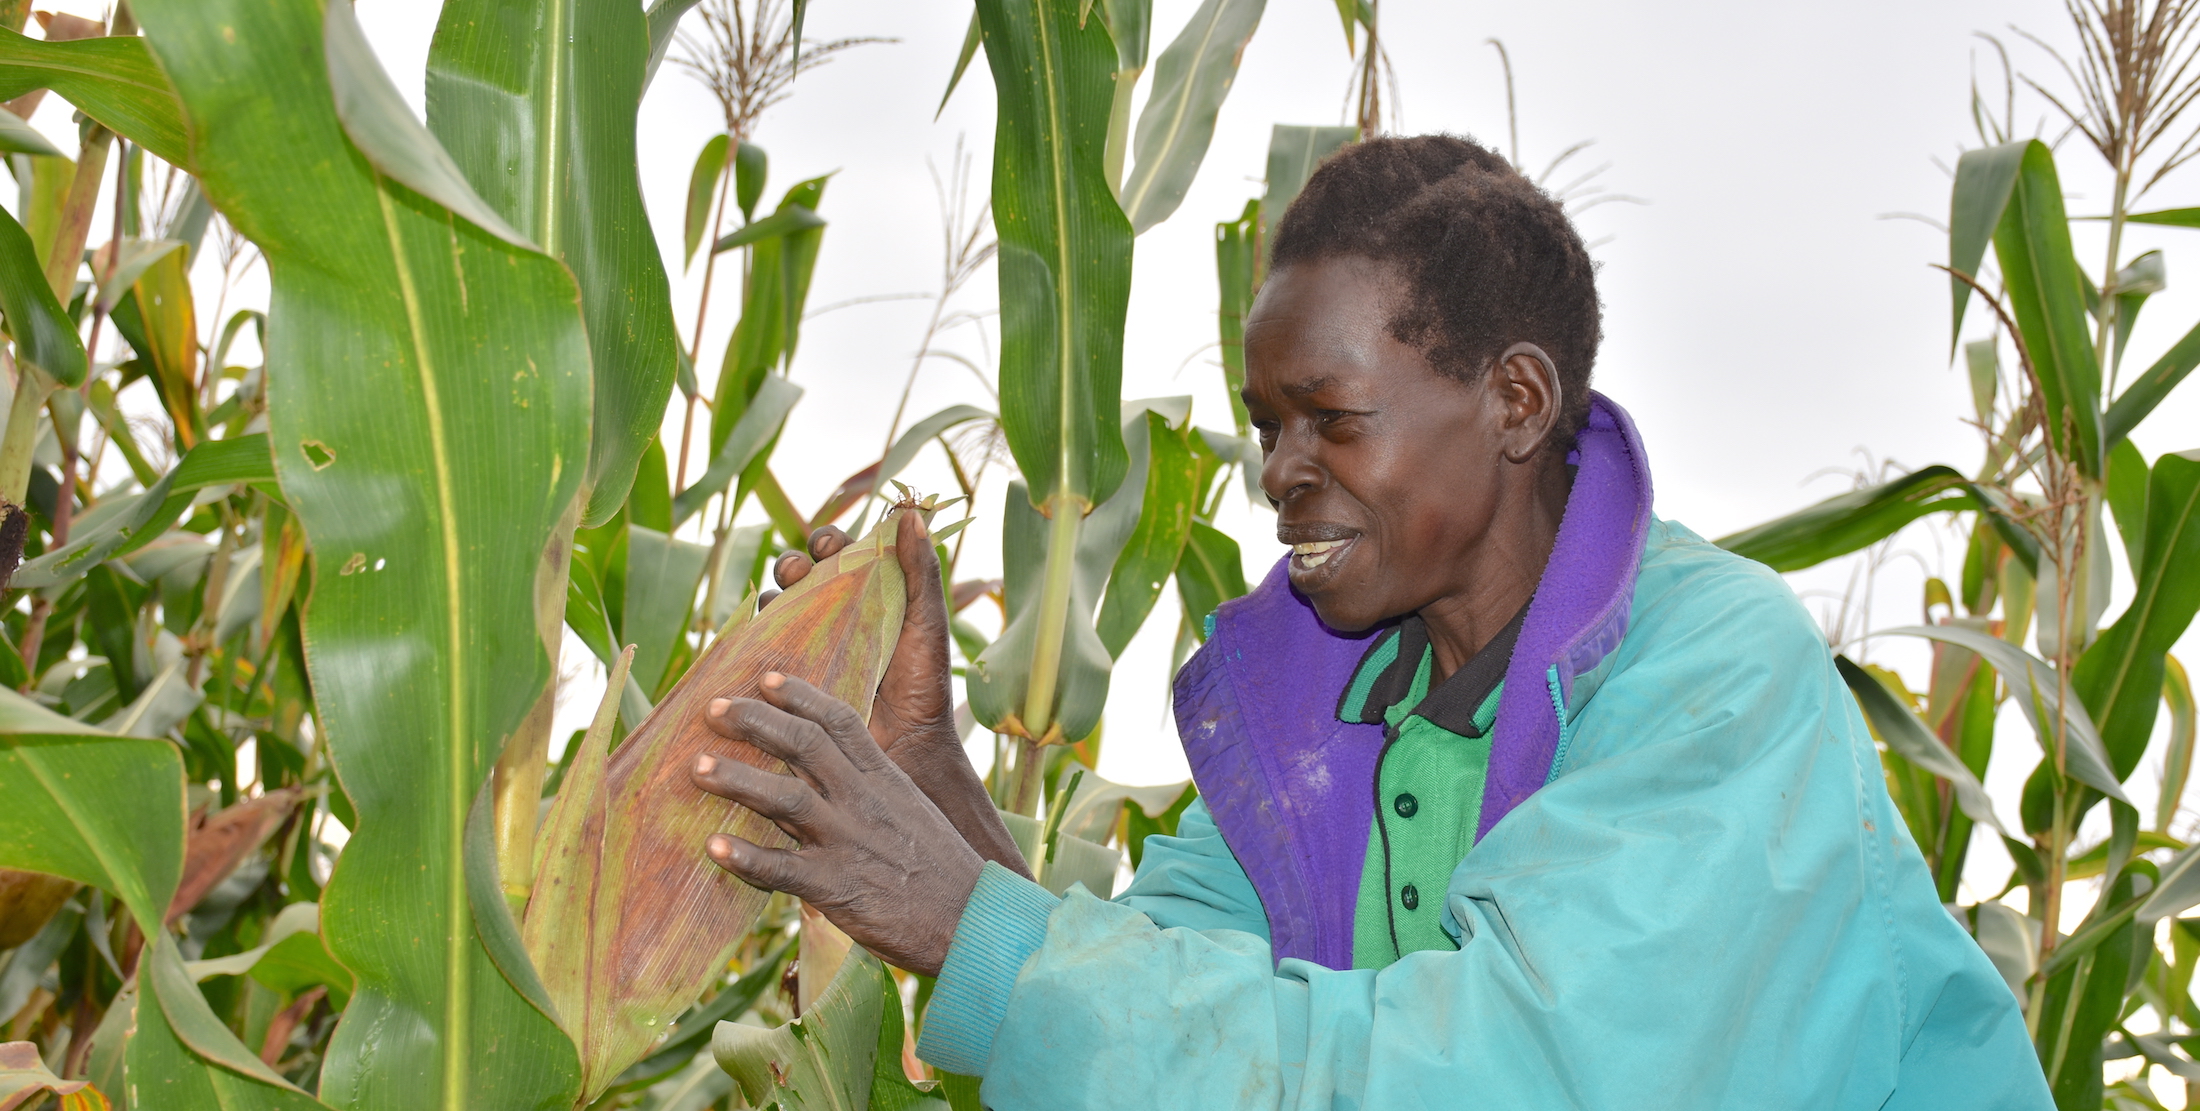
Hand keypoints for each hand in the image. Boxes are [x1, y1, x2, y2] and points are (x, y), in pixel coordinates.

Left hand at [691, 672, 982, 976]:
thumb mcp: (913, 814)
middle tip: (714, 709)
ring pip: (784, 797)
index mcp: (884, 779)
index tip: (766, 677)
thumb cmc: (944, 872)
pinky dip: (746, 857)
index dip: (799, 695)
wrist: (975, 922)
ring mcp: (847, 842)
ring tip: (696, 768)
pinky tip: (714, 847)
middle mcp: (862, 801)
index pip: (839, 721)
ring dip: (737, 780)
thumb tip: (837, 780)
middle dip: (755, 721)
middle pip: (803, 744)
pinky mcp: (836, 887)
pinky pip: (781, 869)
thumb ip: (874, 792)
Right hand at [769, 512, 961, 779]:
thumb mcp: (927, 621)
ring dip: (771, 598)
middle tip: (797, 574)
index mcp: (867, 594)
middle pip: (799, 575)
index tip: (828, 544)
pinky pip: (761, 648)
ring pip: (776, 608)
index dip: (828, 540)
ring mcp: (809, 645)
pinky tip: (756, 635)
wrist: (907, 745)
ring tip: (778, 607)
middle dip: (791, 565)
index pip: (839, 552)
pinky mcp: (790, 676)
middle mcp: (834, 616)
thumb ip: (920, 569)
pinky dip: (753, 636)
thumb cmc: (923, 682)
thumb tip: (912, 513)